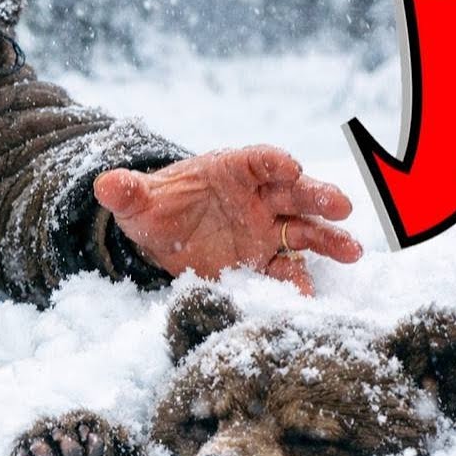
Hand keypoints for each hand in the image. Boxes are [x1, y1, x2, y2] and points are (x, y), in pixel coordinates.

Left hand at [93, 145, 361, 295]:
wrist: (161, 234)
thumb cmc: (155, 207)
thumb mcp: (136, 201)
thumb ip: (125, 191)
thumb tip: (103, 184)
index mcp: (230, 170)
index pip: (259, 159)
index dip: (275, 161)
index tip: (291, 166)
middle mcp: (256, 197)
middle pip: (294, 191)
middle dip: (317, 196)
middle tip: (342, 206)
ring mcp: (264, 230)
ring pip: (302, 229)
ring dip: (327, 238)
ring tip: (352, 250)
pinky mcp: (261, 261)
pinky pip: (285, 270)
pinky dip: (297, 281)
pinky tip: (309, 295)